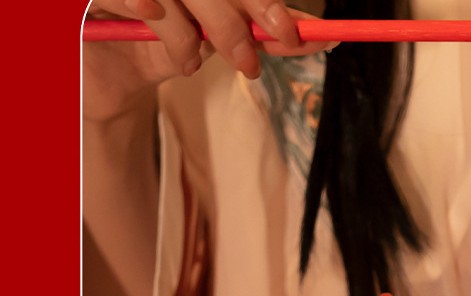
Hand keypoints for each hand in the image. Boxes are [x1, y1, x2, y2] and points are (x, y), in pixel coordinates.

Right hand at [83, 1, 321, 122]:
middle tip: (247, 62)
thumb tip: (320, 37)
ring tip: (191, 64)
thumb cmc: (164, 47)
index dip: (263, 4)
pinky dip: (150, 9)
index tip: (288, 34)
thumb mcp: (216, 41)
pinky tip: (152, 20)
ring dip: (188, 32)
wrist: (111, 74)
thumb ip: (263, 35)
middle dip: (234, 21)